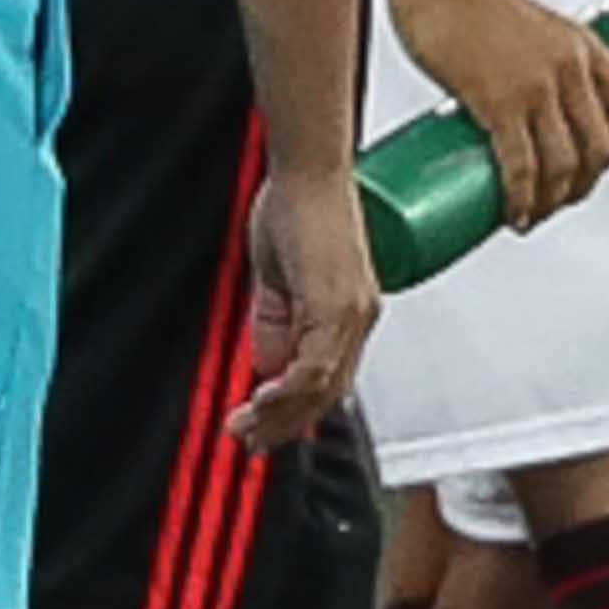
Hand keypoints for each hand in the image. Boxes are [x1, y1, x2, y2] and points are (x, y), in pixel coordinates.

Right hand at [235, 165, 385, 450]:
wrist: (310, 169)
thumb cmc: (297, 206)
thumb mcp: (280, 279)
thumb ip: (276, 324)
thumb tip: (266, 367)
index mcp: (353, 312)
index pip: (332, 379)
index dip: (299, 410)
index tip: (265, 425)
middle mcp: (361, 315)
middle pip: (329, 392)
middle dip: (286, 424)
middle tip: (251, 440)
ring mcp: (353, 311)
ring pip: (322, 386)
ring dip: (281, 415)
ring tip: (247, 428)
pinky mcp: (336, 304)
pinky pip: (315, 365)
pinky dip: (288, 390)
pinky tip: (262, 400)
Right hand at [388, 0, 608, 232]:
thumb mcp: (526, 24)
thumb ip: (531, 61)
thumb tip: (518, 108)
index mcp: (582, 45)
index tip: (597, 161)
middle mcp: (570, 66)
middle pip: (601, 146)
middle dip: (585, 184)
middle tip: (558, 198)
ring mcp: (537, 86)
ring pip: (565, 165)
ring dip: (553, 202)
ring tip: (532, 214)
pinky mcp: (499, 101)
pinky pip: (522, 167)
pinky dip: (523, 200)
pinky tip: (514, 215)